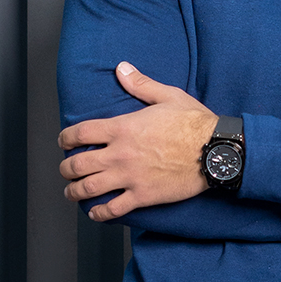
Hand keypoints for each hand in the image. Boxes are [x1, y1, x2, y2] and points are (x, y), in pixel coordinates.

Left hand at [59, 62, 215, 220]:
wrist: (216, 150)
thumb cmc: (195, 123)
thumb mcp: (167, 96)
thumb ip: (140, 84)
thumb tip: (122, 68)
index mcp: (122, 128)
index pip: (80, 132)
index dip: (65, 138)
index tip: (64, 142)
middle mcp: (120, 154)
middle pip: (77, 164)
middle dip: (66, 168)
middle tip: (66, 170)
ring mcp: (130, 177)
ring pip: (88, 189)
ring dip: (74, 192)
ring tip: (72, 192)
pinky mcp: (143, 196)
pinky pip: (113, 209)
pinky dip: (100, 213)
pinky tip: (96, 212)